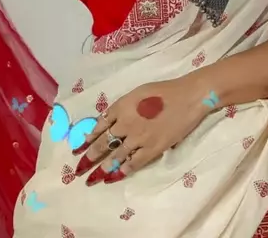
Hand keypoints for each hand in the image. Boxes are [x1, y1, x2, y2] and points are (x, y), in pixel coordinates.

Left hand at [73, 76, 208, 185]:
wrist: (188, 96)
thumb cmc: (165, 90)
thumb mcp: (137, 92)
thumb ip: (123, 107)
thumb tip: (111, 120)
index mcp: (122, 107)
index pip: (99, 125)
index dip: (88, 138)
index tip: (79, 147)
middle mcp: (126, 123)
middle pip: (104, 143)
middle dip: (90, 157)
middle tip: (79, 168)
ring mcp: (139, 138)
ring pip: (116, 156)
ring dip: (104, 167)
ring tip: (94, 176)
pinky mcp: (153, 148)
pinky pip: (135, 163)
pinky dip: (125, 170)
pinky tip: (117, 176)